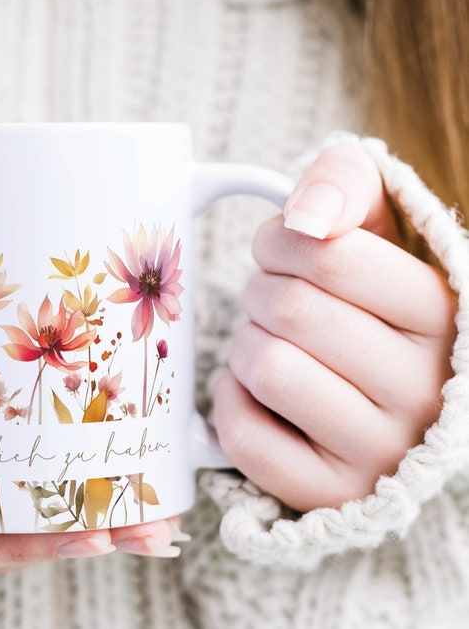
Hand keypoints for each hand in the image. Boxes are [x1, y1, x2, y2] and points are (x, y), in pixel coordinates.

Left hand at [212, 143, 457, 511]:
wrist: (371, 391)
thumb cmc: (360, 301)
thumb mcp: (372, 226)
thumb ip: (346, 182)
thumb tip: (305, 215)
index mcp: (444, 316)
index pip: (330, 255)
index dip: (278, 243)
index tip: (278, 252)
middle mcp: (425, 390)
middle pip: (290, 310)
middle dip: (258, 292)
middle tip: (270, 301)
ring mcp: (379, 451)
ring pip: (266, 368)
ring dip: (245, 345)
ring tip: (270, 344)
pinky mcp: (328, 491)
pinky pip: (244, 434)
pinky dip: (230, 401)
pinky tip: (255, 392)